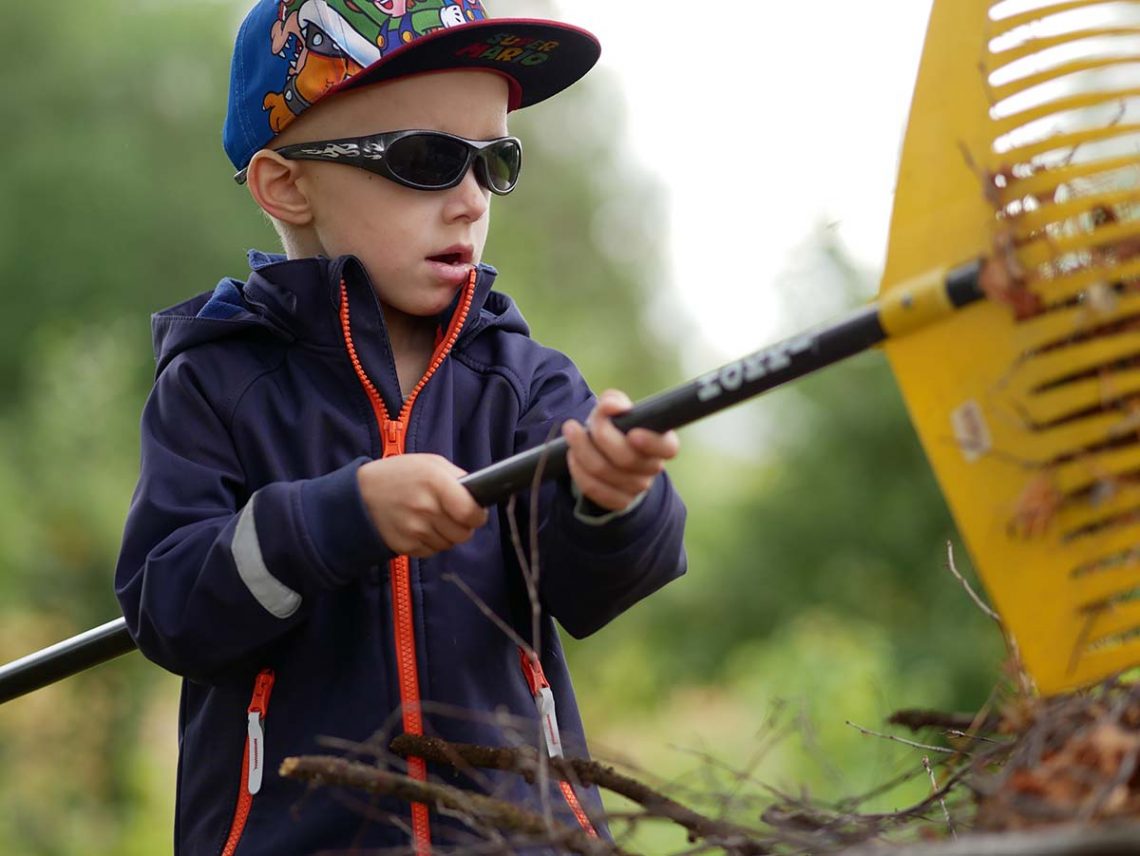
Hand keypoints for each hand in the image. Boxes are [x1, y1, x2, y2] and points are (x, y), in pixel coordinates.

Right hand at [357, 455, 487, 557]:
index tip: (474, 512)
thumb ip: (457, 478)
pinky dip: (431, 542)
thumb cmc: (400, 475)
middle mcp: (425, 508)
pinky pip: (432, 551)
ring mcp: (414, 530)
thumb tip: (479, 495)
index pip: (470, 513)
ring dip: (447, 535)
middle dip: (463, 526)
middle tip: (452, 515)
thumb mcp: (430, 463)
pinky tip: (419, 527)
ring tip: (432, 519)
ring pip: (449, 544)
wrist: (360, 495)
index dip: (477, 515)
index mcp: (435, 482)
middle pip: (463, 534)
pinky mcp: (406, 547)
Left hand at [562, 389, 679, 511]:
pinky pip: (594, 488)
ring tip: (571, 432)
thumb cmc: (616, 427)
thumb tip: (611, 406)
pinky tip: (573, 456)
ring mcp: (636, 487)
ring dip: (582, 450)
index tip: (633, 433)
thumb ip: (614, 401)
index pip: (668, 447)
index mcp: (661, 443)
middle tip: (580, 422)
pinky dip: (579, 471)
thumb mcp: (616, 410)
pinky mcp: (618, 501)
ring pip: (604, 471)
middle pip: (627, 458)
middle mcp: (652, 468)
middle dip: (600, 437)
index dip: (652, 443)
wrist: (606, 454)